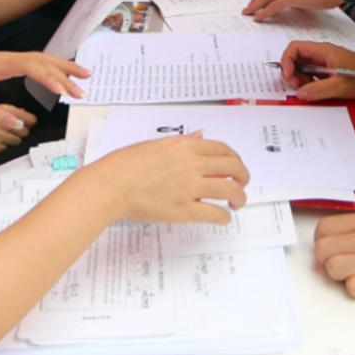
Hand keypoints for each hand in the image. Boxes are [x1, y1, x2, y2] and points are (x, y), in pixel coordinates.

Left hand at [0, 51, 88, 124]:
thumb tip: (17, 126)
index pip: (28, 66)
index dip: (46, 77)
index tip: (61, 90)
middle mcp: (8, 57)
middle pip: (42, 61)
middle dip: (63, 75)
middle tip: (80, 92)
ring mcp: (11, 57)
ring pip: (43, 58)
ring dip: (64, 67)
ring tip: (86, 75)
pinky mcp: (13, 61)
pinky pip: (38, 61)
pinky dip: (55, 66)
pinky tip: (66, 73)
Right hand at [0, 106, 35, 160]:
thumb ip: (8, 112)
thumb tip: (26, 116)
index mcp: (0, 110)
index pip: (27, 117)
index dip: (31, 121)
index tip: (31, 123)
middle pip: (25, 131)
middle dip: (23, 132)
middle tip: (17, 131)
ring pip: (16, 142)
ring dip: (13, 141)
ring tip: (4, 138)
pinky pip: (5, 151)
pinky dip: (3, 148)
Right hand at [99, 133, 249, 223]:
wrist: (111, 184)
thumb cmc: (126, 164)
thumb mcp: (157, 144)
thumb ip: (183, 141)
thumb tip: (200, 135)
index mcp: (186, 146)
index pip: (223, 150)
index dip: (235, 159)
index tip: (235, 166)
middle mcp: (192, 164)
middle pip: (234, 168)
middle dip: (243, 177)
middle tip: (242, 184)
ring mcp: (190, 187)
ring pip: (231, 190)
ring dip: (240, 197)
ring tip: (237, 203)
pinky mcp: (185, 209)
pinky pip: (215, 213)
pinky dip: (224, 217)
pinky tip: (222, 218)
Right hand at [279, 41, 354, 101]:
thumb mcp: (341, 85)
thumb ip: (319, 89)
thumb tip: (301, 94)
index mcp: (322, 52)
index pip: (295, 48)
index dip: (287, 61)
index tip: (289, 76)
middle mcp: (321, 55)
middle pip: (296, 58)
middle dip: (292, 73)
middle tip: (298, 86)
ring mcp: (324, 62)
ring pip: (302, 67)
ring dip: (300, 79)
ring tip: (308, 90)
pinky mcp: (328, 70)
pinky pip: (311, 74)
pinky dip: (308, 83)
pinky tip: (315, 91)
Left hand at [314, 211, 354, 299]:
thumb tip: (346, 236)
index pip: (325, 229)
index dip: (322, 242)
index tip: (332, 249)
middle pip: (323, 249)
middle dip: (326, 260)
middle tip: (340, 265)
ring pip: (334, 267)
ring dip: (338, 275)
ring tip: (353, 276)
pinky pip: (354, 287)